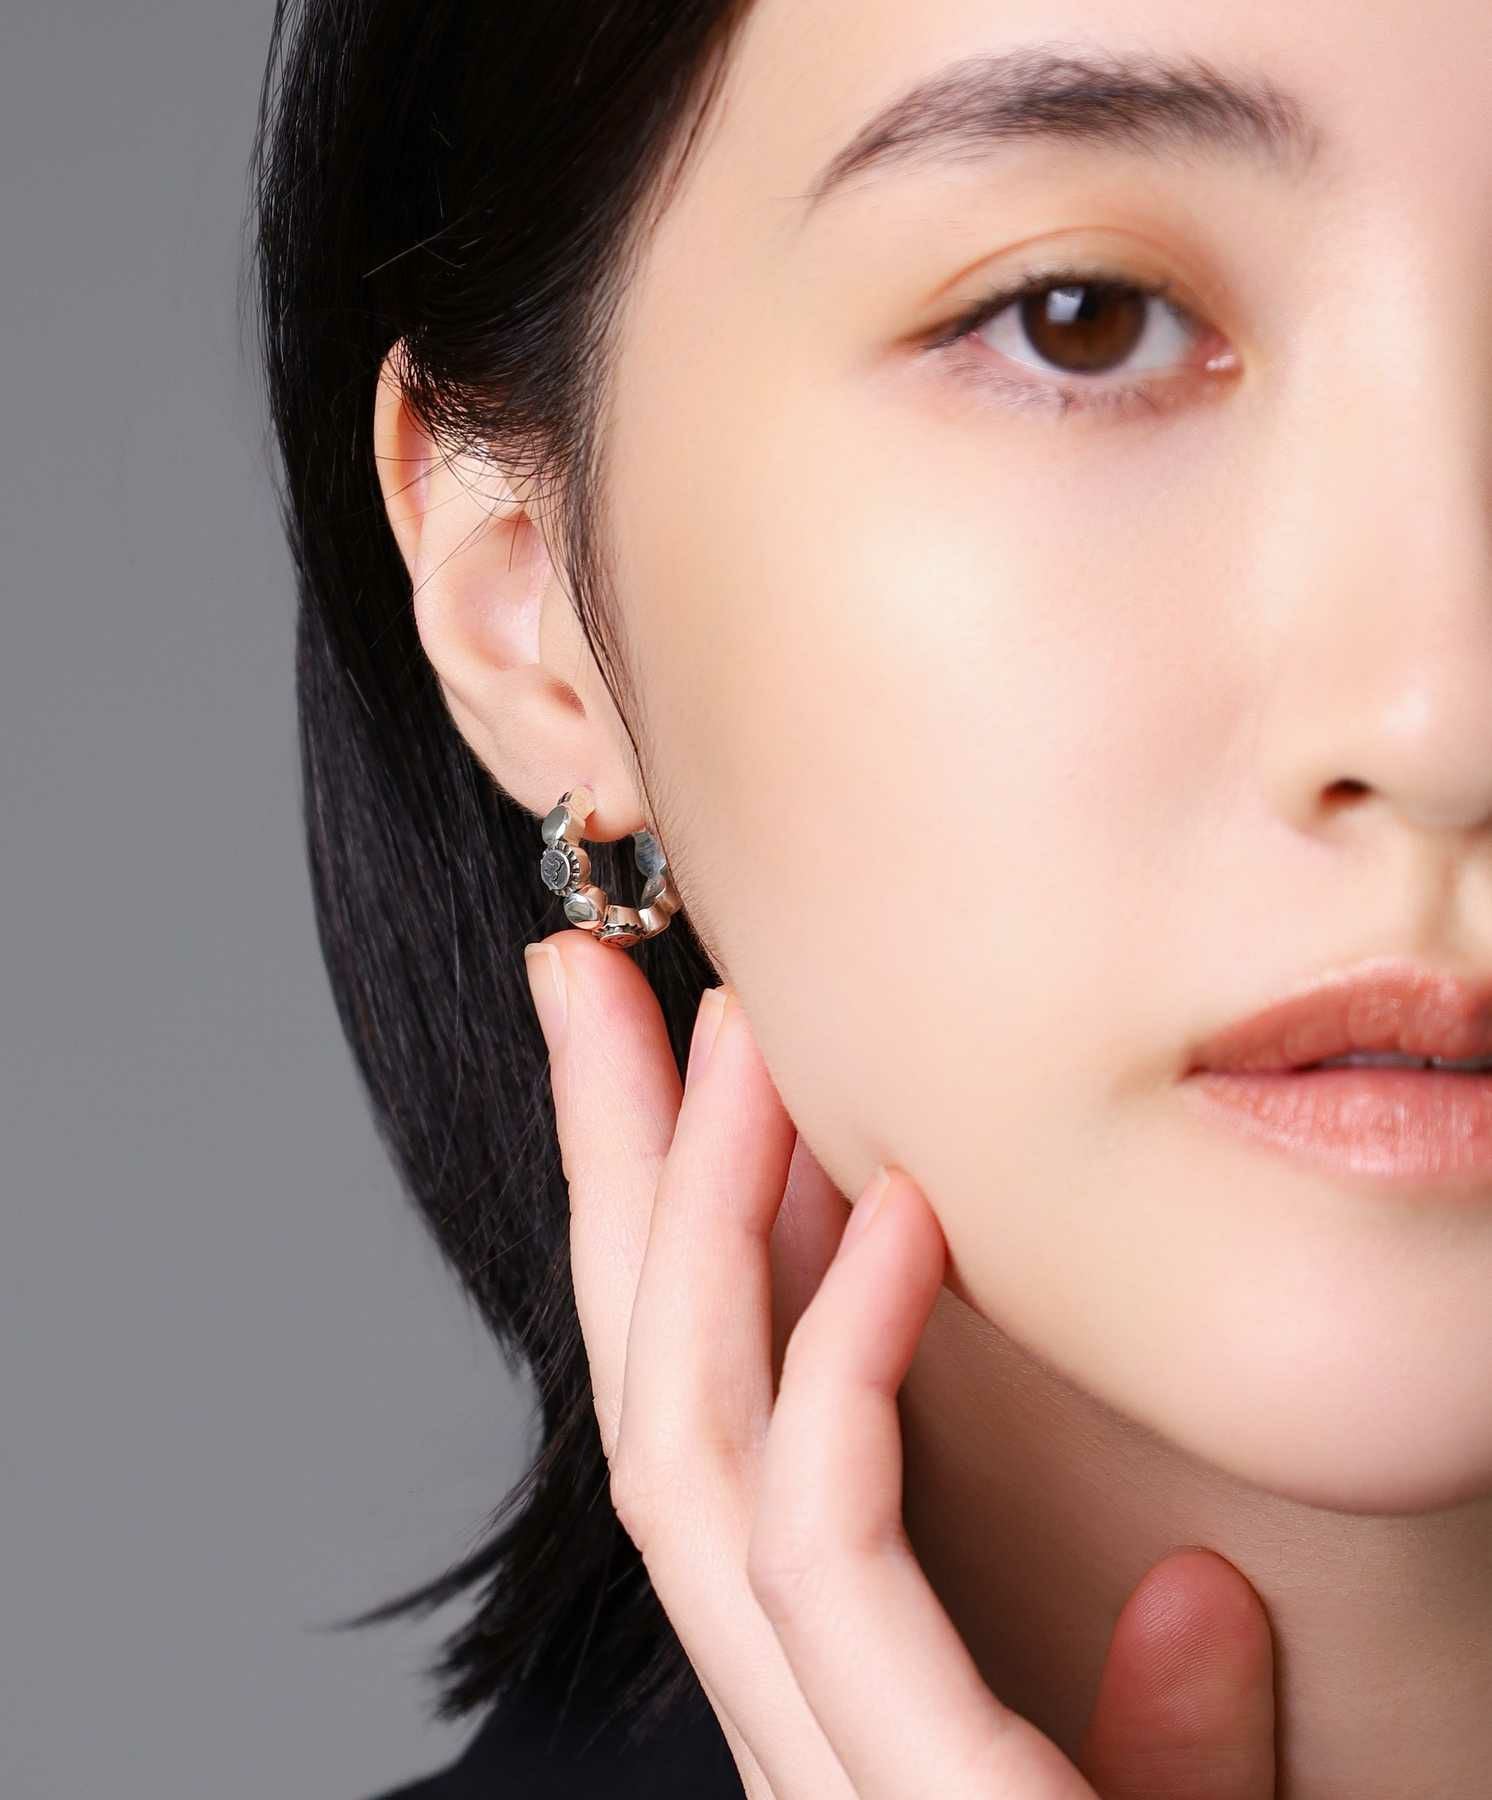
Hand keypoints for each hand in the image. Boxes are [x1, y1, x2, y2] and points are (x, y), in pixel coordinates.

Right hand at [525, 930, 1277, 1797]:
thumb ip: (1171, 1718)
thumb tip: (1194, 1590)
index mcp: (828, 1699)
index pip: (703, 1431)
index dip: (659, 1240)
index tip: (656, 1064)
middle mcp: (783, 1712)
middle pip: (650, 1403)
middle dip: (614, 1178)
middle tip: (593, 985)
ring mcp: (806, 1756)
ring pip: (686, 1446)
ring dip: (701, 1218)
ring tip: (730, 1041)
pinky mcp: (880, 1797)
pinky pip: (816, 1532)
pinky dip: (841, 1359)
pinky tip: (899, 1214)